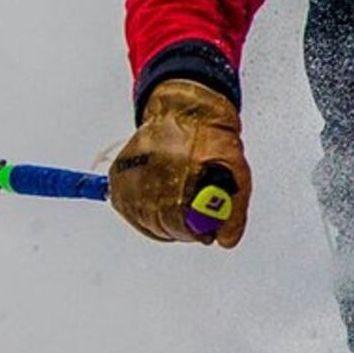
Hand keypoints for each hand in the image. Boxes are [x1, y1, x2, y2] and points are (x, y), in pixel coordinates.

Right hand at [108, 78, 250, 246]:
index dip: (194, 231)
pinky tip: (162, 204)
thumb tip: (226, 241)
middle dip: (183, 229)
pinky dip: (147, 216)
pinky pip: (131, 213)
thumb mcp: (236, 171)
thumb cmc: (211, 139)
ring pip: (146, 221)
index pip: (180, 220)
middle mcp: (148, 171)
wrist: (184, 111)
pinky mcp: (117, 177)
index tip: (205, 234)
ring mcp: (130, 175)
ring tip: (180, 209)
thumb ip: (234, 210)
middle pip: (162, 224)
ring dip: (165, 224)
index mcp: (178, 170)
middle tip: (195, 224)